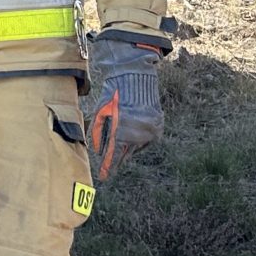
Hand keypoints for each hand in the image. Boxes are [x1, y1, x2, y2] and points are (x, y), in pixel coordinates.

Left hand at [84, 31, 164, 179]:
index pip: (114, 155)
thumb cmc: (113, 96)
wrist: (135, 79)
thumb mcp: (100, 114)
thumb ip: (98, 134)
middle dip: (117, 155)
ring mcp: (149, 132)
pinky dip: (138, 138)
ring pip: (136, 147)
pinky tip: (132, 129)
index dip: (108, 167)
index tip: (104, 176)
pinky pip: (146, 140)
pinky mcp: (157, 128)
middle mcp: (136, 135)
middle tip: (111, 157)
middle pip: (125, 153)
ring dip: (128, 145)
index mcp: (121, 132)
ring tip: (123, 131)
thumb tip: (99, 151)